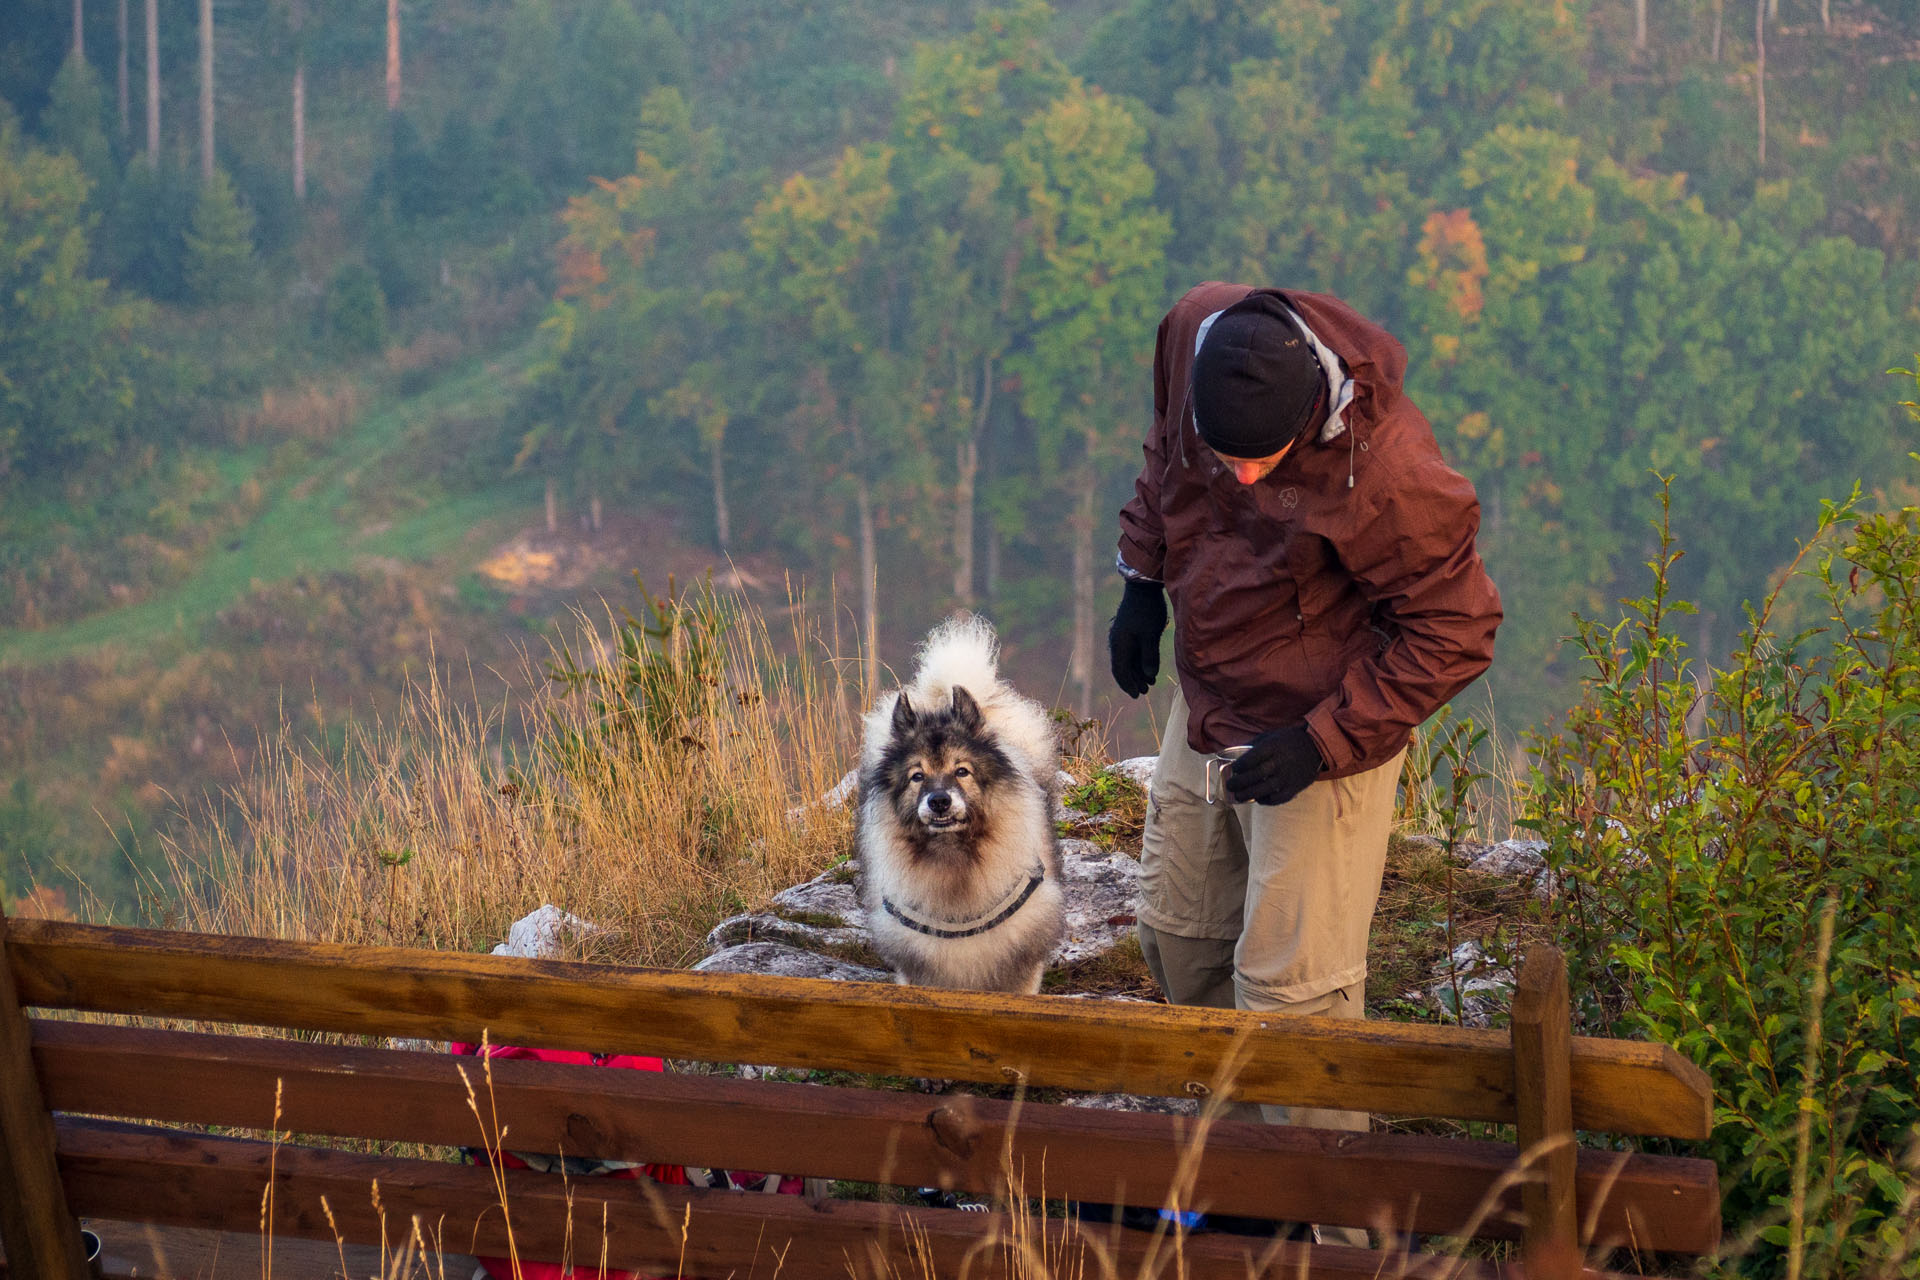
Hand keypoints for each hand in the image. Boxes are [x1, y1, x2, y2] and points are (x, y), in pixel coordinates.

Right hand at [1107, 579, 1167, 697]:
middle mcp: (1118, 642)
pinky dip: (1139, 662)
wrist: (1143, 588)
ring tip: (1150, 682)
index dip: (1128, 684)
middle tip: (1145, 692)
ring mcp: (1123, 636)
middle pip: (1123, 667)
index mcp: (1119, 644)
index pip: (1120, 670)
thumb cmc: (1147, 611)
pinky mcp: (1129, 631)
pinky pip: (1132, 652)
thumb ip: (1149, 656)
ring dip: (1137, 672)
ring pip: (1128, 660)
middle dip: (1133, 681)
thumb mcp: (1150, 634)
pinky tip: (1149, 667)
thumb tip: (1149, 675)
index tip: (1138, 695)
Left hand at [1225, 724, 1322, 805]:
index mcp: (1273, 747)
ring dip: (1248, 795)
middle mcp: (1280, 762)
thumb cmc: (1288, 740)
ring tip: (1238, 797)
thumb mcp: (1271, 736)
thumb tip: (1234, 755)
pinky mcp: (1295, 787)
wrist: (1316, 746)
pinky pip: (1278, 799)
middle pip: (1255, 775)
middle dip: (1239, 782)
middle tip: (1229, 785)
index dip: (1239, 766)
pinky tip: (1258, 799)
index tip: (1232, 769)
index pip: (1251, 759)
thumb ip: (1254, 745)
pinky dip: (1266, 801)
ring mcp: (1288, 776)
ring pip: (1265, 789)